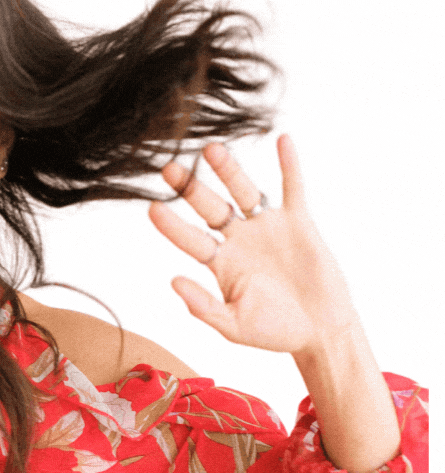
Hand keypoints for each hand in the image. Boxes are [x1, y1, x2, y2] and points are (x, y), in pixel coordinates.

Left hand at [147, 134, 358, 357]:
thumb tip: (173, 282)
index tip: (152, 208)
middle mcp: (239, 240)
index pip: (191, 239)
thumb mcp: (234, 325)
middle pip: (209, 207)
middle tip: (169, 169)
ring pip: (243, 191)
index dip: (172, 225)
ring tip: (211, 149)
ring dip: (229, 170)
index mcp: (220, 264)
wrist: (320, 331)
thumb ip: (204, 307)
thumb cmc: (275, 332)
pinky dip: (289, 165)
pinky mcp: (297, 222)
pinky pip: (292, 188)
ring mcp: (267, 227)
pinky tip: (282, 141)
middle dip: (190, 188)